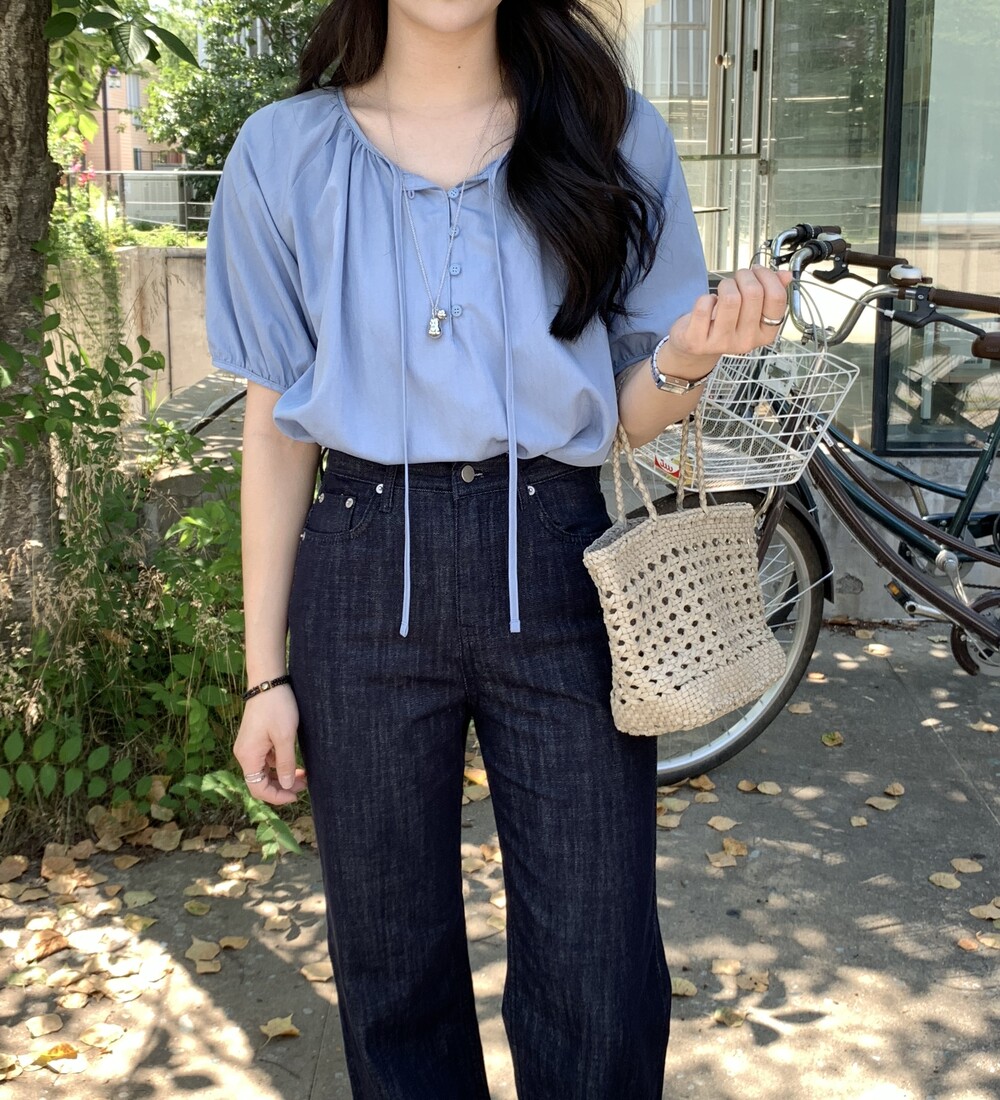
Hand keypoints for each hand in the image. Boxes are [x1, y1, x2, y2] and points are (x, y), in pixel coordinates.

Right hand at [233, 687, 307, 804]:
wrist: (268, 682)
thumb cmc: (277, 707)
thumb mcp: (285, 737)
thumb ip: (285, 764)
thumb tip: (287, 785)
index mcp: (248, 756)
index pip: (258, 789)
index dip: (277, 797)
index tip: (296, 795)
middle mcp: (244, 754)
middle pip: (260, 782)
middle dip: (282, 786)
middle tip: (305, 785)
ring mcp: (249, 747)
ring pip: (264, 771)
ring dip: (282, 776)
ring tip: (304, 775)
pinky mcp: (255, 740)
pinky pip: (265, 760)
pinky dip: (279, 765)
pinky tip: (294, 762)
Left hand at [668, 266, 793, 366]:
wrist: (698, 346)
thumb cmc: (727, 324)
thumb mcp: (752, 312)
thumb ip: (770, 293)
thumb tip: (786, 276)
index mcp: (766, 333)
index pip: (777, 298)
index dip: (768, 276)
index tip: (758, 271)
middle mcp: (747, 341)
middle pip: (753, 293)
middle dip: (744, 276)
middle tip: (738, 278)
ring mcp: (722, 343)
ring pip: (730, 298)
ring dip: (726, 285)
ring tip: (724, 289)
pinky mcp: (698, 341)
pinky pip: (704, 306)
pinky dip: (704, 298)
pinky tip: (708, 305)